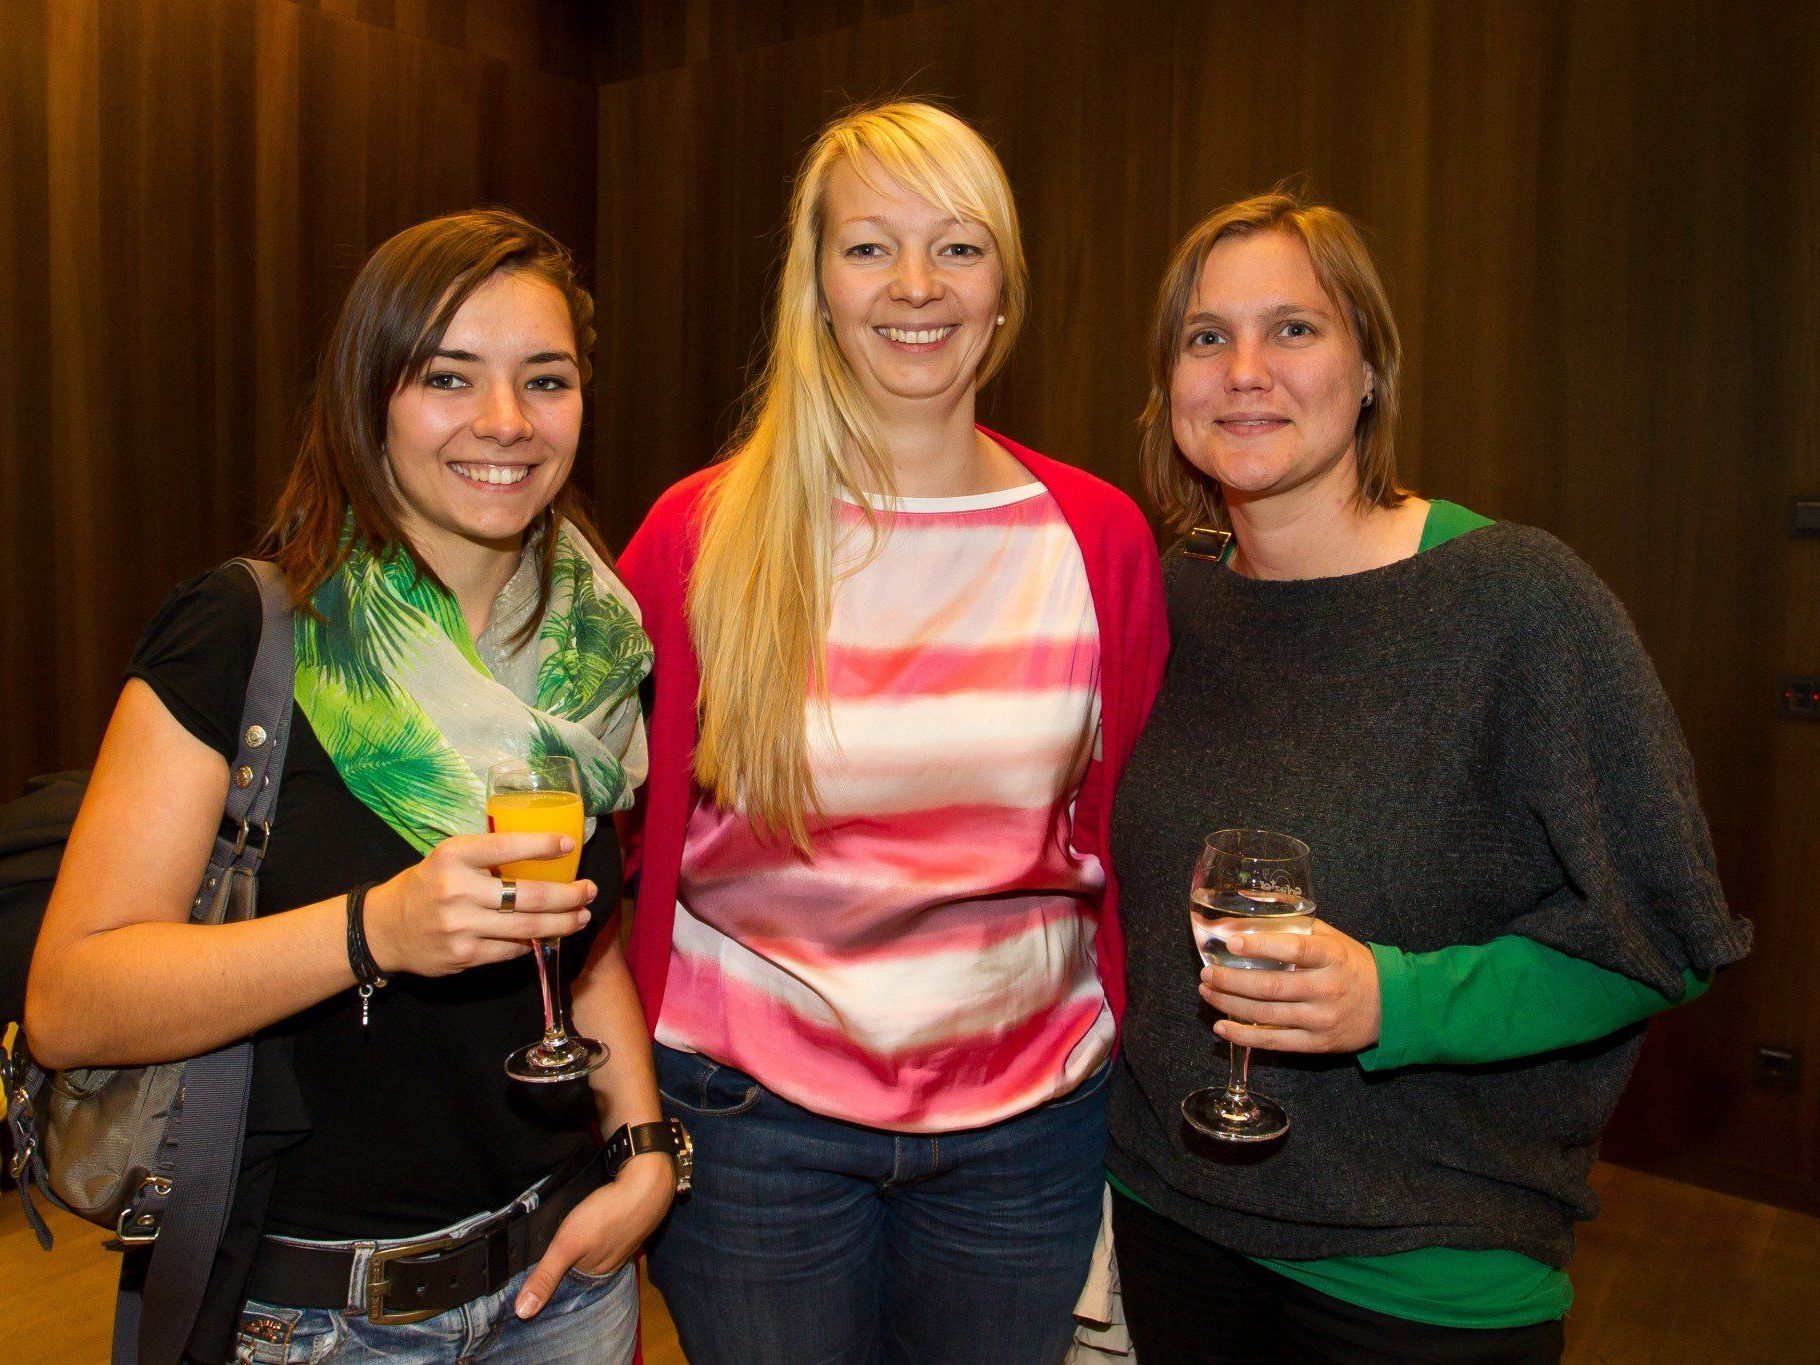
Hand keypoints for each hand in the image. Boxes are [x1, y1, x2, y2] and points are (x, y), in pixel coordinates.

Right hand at [363, 832, 595, 977]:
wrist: (385, 928)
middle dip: (568, 895)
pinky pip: (512, 949)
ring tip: (581, 917)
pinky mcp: (464, 956)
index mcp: (454, 856)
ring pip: (527, 927)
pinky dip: (533, 942)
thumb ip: (487, 856)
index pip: (506, 846)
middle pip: (529, 895)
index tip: (569, 846)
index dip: (542, 845)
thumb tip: (545, 856)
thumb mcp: (449, 858)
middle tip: (589, 891)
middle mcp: (457, 890)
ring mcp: (461, 926)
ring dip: (562, 922)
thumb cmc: (428, 885)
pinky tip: (548, 935)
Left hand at [514, 1152, 674, 1318]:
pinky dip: (593, 1234)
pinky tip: (588, 1224)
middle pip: (577, 1268)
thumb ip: (546, 1276)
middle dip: (562, 1264)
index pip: (563, 1285)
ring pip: (590, 1252)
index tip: (527, 1274)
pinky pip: (602, 1237)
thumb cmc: (606, 1214)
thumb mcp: (567, 1245)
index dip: (546, 1279)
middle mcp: (608, 1266)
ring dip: (578, 1248)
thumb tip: (523, 1313)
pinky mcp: (624, 1227)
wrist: (647, 1184)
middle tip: (540, 1251)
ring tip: (563, 1238)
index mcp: (594, 1275)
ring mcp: (619, 1246)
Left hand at [1199, 919, 1380, 1053]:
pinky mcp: (1317, 1043)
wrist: (1389, 1007)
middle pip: (1271, 986)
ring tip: (1207, 992)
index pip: (1295, 950)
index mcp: (1332, 956)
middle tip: (1207, 973)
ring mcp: (1322, 1019)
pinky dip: (1244, 1036)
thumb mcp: (1330, 938)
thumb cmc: (1351, 965)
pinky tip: (1222, 1027)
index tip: (1231, 942)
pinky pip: (1274, 1041)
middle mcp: (1327, 988)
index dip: (1261, 946)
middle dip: (1231, 980)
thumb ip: (1294, 926)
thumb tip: (1248, 912)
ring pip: (1267, 1014)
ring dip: (1230, 1004)